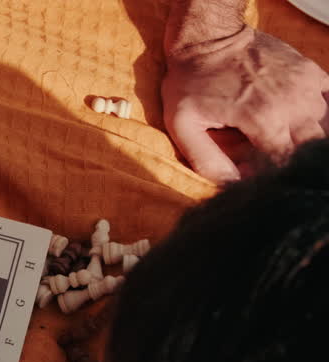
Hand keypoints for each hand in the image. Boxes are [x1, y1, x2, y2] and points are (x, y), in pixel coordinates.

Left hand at [163, 27, 328, 182]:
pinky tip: (295, 118)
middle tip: (263, 151)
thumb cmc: (190, 82)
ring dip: (302, 137)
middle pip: (308, 147)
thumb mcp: (183, 125)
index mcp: (263, 119)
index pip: (283, 163)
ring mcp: (306, 86)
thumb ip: (206, 159)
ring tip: (274, 133)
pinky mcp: (311, 73)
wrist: (209, 39)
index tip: (248, 168)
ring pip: (322, 126)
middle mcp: (292, 103)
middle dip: (288, 157)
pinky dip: (319, 115)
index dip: (266, 173)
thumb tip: (231, 183)